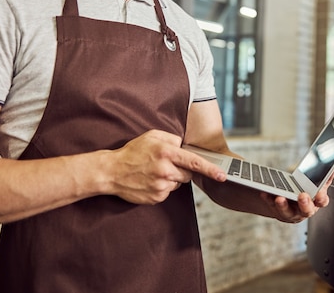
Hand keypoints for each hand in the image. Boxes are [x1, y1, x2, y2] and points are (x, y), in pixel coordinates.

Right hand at [106, 129, 225, 204]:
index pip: (194, 161)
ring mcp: (160, 186)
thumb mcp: (152, 136)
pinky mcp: (156, 197)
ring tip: (153, 172)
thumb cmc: (133, 152)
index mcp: (166, 153)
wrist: (111, 171)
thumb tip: (184, 145)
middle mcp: (165, 170)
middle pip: (187, 173)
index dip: (210, 169)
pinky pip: (168, 192)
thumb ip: (172, 138)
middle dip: (182, 169)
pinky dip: (162, 187)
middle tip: (165, 164)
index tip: (222, 175)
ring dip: (171, 178)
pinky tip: (150, 180)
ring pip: (177, 183)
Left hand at [261, 170, 333, 223]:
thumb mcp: (317, 186)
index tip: (320, 195)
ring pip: (288, 212)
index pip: (322, 202)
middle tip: (302, 196)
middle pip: (306, 210)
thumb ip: (325, 178)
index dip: (321, 199)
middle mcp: (305, 210)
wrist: (292, 204)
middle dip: (305, 204)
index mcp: (316, 202)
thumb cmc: (307, 194)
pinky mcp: (279, 212)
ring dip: (283, 205)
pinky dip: (268, 200)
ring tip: (279, 198)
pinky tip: (264, 193)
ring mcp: (291, 213)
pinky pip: (272, 207)